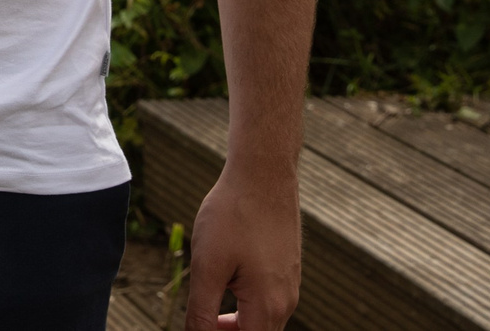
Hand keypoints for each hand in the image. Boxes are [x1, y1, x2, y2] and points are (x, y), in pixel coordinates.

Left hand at [182, 164, 301, 329]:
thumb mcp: (207, 266)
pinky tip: (225, 283)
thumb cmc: (233, 215)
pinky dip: (245, 305)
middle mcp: (286, 302)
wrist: (263, 174)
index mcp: (268, 308)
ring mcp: (289, 285)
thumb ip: (201, 312)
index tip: (199, 326)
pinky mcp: (286, 269)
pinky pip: (268, 301)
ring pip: (262, 321)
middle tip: (199, 321)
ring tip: (208, 307)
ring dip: (235, 322)